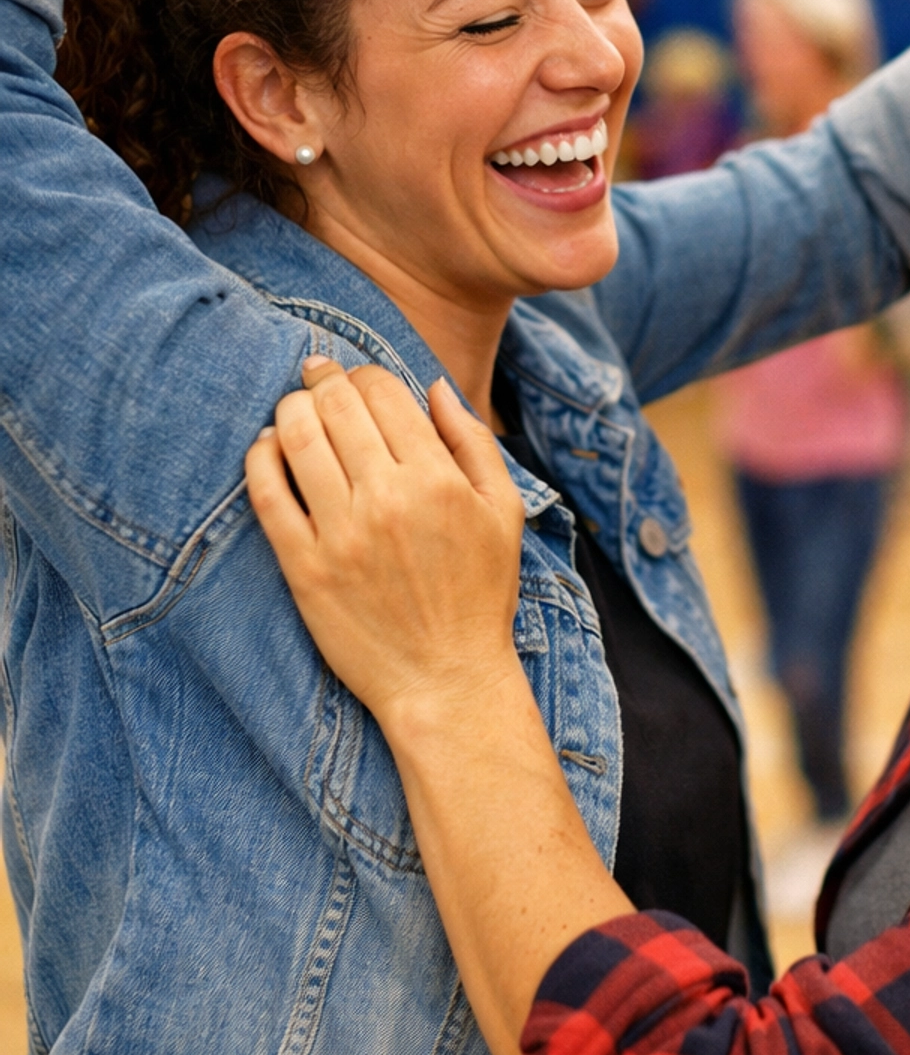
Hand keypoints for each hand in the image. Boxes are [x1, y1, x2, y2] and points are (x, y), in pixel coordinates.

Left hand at [246, 361, 525, 733]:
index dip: (365, 373)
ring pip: (295, 438)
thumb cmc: (480, 596)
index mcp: (437, 479)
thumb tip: (433, 385)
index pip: (383, 391)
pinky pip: (266, 495)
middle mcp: (386, 500)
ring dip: (289, 408)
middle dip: (323, 379)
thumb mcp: (504, 511)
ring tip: (293, 407)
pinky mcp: (304, 569)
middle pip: (335, 405)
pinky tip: (267, 446)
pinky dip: (260, 457)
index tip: (358, 378)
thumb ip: (473, 440)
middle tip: (316, 375)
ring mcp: (340, 535)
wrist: (446, 682)